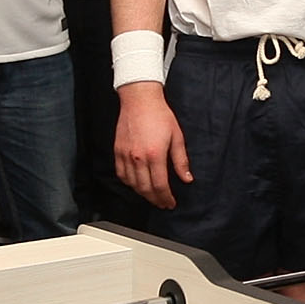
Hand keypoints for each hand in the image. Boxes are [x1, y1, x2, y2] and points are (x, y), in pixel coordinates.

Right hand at [114, 82, 191, 208]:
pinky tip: (136, 184)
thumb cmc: (159, 115)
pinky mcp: (118, 151)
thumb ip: (181, 161)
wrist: (140, 100)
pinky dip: (129, 183)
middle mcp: (138, 157)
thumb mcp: (177, 137)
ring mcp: (126, 155)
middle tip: (162, 203)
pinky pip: (121, 174)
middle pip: (145, 189)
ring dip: (143, 193)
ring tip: (152, 195)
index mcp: (155, 154)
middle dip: (155, 199)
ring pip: (132, 184)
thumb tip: (186, 178)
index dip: (166, 198)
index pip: (160, 186)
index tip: (170, 203)